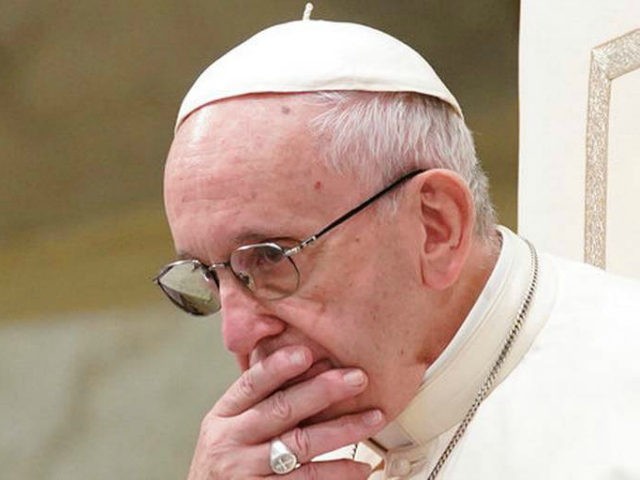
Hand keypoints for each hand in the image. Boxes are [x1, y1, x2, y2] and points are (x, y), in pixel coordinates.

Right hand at [186, 345, 384, 478]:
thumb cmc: (228, 462)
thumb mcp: (232, 427)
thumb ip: (261, 400)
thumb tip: (312, 363)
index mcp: (224, 417)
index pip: (251, 384)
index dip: (279, 368)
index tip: (307, 353)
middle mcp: (230, 442)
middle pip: (281, 410)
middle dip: (323, 391)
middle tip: (356, 378)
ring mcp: (246, 473)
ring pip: (300, 446)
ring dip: (342, 430)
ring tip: (372, 419)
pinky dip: (337, 473)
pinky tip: (359, 466)